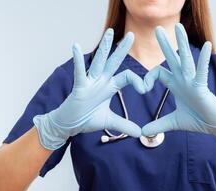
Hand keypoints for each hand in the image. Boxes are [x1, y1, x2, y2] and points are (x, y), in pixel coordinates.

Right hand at [33, 29, 144, 149]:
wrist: (70, 125)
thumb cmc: (87, 119)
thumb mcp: (110, 121)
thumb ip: (124, 125)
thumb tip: (140, 133)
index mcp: (110, 86)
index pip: (127, 77)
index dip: (138, 80)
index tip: (145, 88)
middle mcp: (101, 81)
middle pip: (114, 62)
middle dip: (123, 49)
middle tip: (131, 35)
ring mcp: (90, 82)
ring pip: (99, 62)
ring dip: (104, 47)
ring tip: (109, 32)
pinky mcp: (79, 87)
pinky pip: (80, 73)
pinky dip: (78, 61)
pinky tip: (76, 46)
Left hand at [142, 23, 215, 145]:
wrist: (214, 126)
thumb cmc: (197, 120)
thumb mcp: (172, 123)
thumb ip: (157, 125)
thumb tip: (142, 132)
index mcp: (175, 85)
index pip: (158, 72)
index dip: (147, 77)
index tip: (142, 89)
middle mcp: (183, 80)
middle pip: (172, 58)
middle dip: (164, 44)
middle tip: (157, 29)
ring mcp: (193, 82)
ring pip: (186, 59)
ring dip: (182, 43)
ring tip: (179, 28)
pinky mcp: (202, 87)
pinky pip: (202, 72)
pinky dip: (204, 60)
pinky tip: (207, 46)